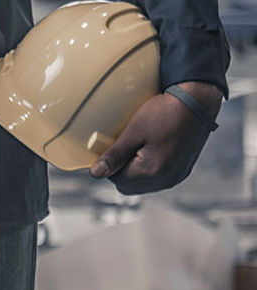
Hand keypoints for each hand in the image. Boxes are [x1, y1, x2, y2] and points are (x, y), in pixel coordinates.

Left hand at [90, 81, 222, 193]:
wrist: (195, 104)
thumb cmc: (164, 114)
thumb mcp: (134, 131)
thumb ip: (114, 155)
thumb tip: (95, 173)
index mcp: (153, 172)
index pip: (117, 179)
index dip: (108, 164)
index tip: (105, 146)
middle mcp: (166, 180)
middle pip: (130, 186)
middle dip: (119, 169)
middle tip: (117, 145)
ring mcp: (176, 177)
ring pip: (143, 183)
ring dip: (133, 169)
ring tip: (133, 145)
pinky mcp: (182, 170)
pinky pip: (157, 177)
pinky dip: (147, 167)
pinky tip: (147, 148)